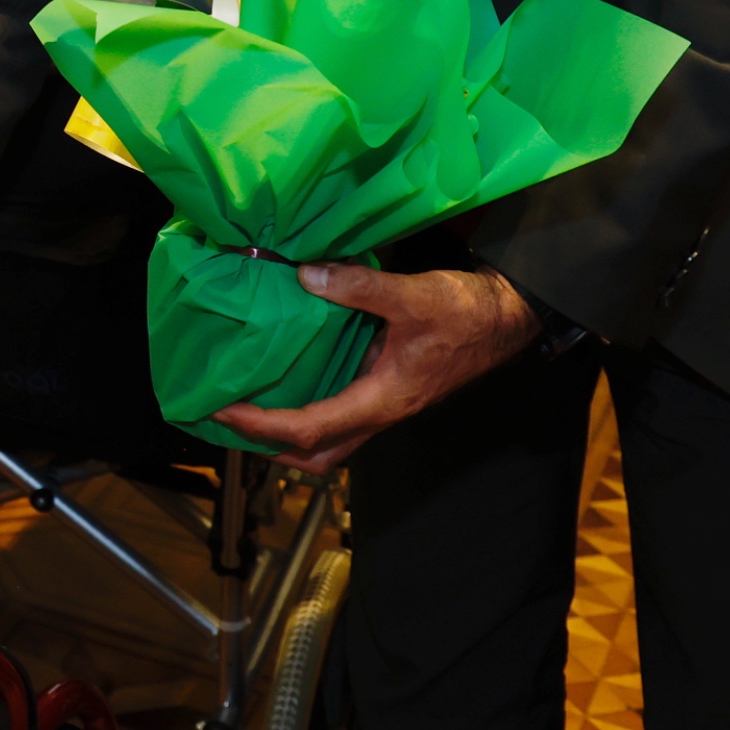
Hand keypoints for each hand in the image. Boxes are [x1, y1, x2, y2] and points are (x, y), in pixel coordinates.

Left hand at [212, 263, 545, 473]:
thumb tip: (306, 276)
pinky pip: (339, 408)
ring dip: (287, 431)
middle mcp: (380, 411)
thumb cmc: (467, 313)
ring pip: (330, 436)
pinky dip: (307, 404)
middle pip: (318, 452)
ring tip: (245, 405)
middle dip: (269, 447)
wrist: (507, 317)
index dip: (262, 426)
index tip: (222, 413)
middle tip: (226, 421)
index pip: (310, 428)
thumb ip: (359, 286)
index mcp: (383, 401)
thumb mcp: (414, 295)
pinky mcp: (386, 385)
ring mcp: (384, 402)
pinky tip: (284, 376)